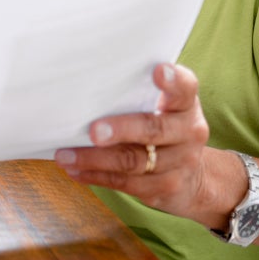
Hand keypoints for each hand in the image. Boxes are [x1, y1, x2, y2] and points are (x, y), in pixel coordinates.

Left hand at [53, 63, 210, 216]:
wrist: (194, 178)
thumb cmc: (164, 127)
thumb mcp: (164, 106)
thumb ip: (139, 93)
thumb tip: (83, 82)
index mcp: (185, 105)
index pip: (184, 87)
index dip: (173, 79)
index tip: (158, 70)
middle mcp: (189, 132)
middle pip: (153, 129)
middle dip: (121, 129)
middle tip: (94, 131)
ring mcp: (181, 163)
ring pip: (133, 161)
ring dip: (94, 159)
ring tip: (64, 155)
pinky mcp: (166, 188)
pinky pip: (126, 183)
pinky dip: (96, 176)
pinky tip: (75, 171)